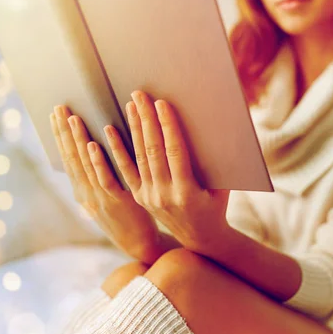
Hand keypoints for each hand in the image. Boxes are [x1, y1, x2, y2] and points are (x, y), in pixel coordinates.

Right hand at [50, 105, 160, 259]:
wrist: (141, 245)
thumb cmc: (127, 217)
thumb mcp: (107, 197)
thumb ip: (98, 176)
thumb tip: (91, 151)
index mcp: (83, 191)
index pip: (68, 158)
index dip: (60, 136)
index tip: (55, 114)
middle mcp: (87, 194)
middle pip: (72, 158)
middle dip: (64, 132)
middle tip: (59, 108)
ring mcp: (100, 199)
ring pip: (85, 166)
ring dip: (78, 141)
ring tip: (72, 118)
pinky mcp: (118, 203)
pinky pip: (106, 179)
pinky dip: (98, 162)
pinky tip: (93, 145)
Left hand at [107, 90, 231, 251]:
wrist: (201, 238)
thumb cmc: (216, 205)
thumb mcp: (222, 186)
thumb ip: (213, 161)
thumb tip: (212, 126)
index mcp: (187, 192)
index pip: (174, 152)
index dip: (167, 126)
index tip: (161, 104)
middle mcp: (164, 195)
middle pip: (153, 150)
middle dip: (146, 120)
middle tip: (141, 95)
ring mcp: (149, 197)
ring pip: (139, 157)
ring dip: (134, 128)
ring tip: (131, 104)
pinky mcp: (140, 197)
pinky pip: (126, 170)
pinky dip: (117, 149)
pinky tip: (110, 130)